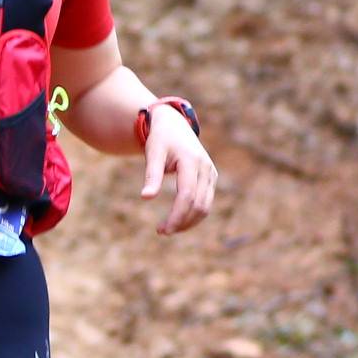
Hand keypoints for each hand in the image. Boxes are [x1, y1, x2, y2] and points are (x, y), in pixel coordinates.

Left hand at [139, 109, 216, 235]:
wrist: (175, 125)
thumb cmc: (161, 139)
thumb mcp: (153, 153)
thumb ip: (151, 175)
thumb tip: (146, 198)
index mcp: (191, 161)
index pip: (187, 195)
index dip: (177, 216)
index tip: (162, 229)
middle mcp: (205, 168)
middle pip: (199, 205)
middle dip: (182, 222)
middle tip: (161, 231)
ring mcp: (211, 174)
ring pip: (205, 207)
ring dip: (189, 222)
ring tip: (168, 228)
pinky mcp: (211, 178)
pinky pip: (206, 202)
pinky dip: (193, 215)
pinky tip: (178, 220)